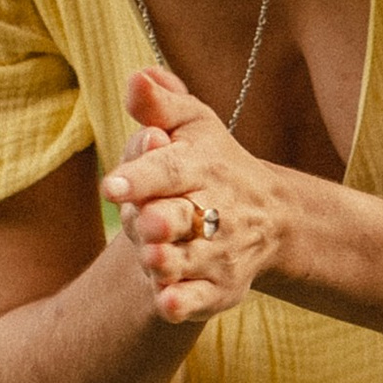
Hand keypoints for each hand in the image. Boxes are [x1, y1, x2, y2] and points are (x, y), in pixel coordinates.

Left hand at [102, 66, 282, 329]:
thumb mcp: (192, 125)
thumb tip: (137, 78)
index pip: (169, 168)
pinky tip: (167, 304)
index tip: (112, 185)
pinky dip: (184, 304)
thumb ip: (160, 105)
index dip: (142, 176)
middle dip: (163, 219)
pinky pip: (201, 300)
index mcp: (201, 166)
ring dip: (170, 262)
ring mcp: (218, 253)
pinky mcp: (221, 288)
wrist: (270, 219)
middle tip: (144, 222)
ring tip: (152, 261)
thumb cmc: (212, 163)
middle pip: (182, 216)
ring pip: (189, 260)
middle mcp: (213, 211)